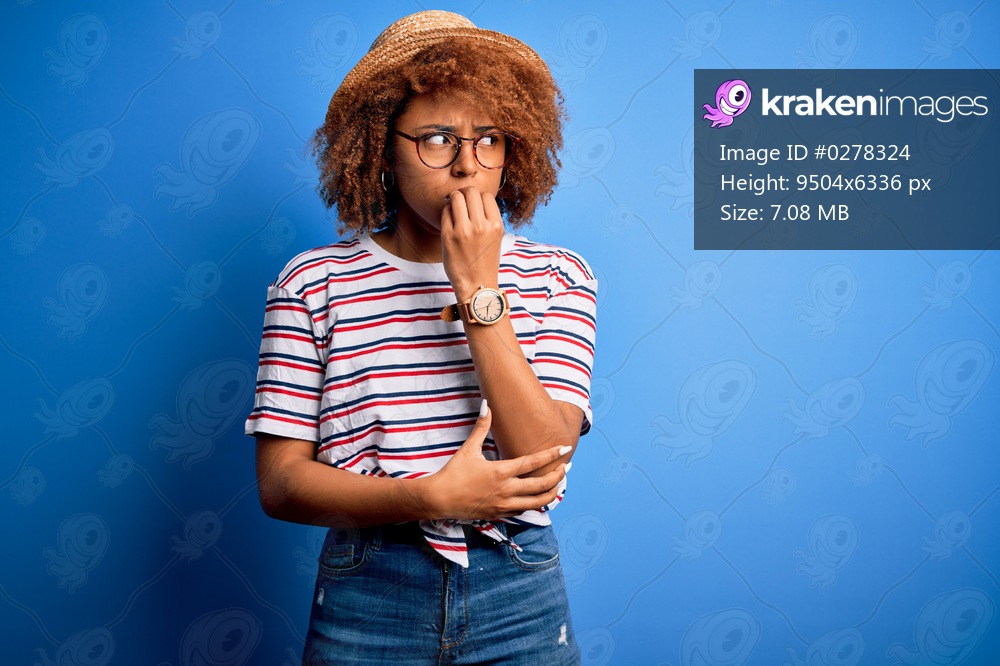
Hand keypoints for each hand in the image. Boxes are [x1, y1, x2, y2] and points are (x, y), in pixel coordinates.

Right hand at [423, 401, 568, 520]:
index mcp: (501, 472)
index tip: (565, 448)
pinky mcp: (499, 514)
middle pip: (541, 485)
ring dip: (551, 493)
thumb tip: (486, 404)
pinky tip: (538, 498)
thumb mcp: (468, 449)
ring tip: (558, 484)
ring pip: (537, 502)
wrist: (439, 500)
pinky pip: (524, 511)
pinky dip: (535, 504)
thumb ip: (481, 427)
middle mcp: (506, 490)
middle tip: (566, 467)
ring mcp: (504, 505)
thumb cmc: (453, 473)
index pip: (533, 462)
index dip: (551, 455)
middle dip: (558, 476)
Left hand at [440, 186, 503, 299]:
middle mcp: (481, 226)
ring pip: (456, 197)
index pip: (486, 195)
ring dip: (454, 199)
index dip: (479, 197)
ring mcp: (464, 231)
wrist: (477, 287)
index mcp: (496, 225)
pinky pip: (445, 212)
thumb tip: (475, 197)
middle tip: (461, 201)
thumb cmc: (485, 262)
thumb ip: (488, 218)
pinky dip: (446, 212)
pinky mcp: (448, 236)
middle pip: (471, 192)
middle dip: (465, 193)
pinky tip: (449, 221)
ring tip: (454, 208)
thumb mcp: (495, 238)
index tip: (473, 204)